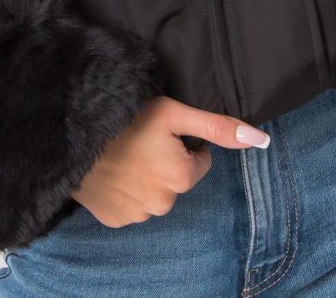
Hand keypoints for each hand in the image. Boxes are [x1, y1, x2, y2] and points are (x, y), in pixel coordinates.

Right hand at [69, 94, 270, 227]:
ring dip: (146, 177)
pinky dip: (126, 191)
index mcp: (181, 178)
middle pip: (177, 179)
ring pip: (155, 193)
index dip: (183, 144)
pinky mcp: (115, 221)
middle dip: (166, 162)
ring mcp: (138, 216)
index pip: (199, 161)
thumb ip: (218, 128)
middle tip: (142, 141)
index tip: (161, 133)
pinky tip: (113, 171)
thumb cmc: (127, 118)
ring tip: (125, 153)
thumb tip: (261, 140)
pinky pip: (131, 205)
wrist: (74, 136)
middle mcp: (163, 203)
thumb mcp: (176, 114)